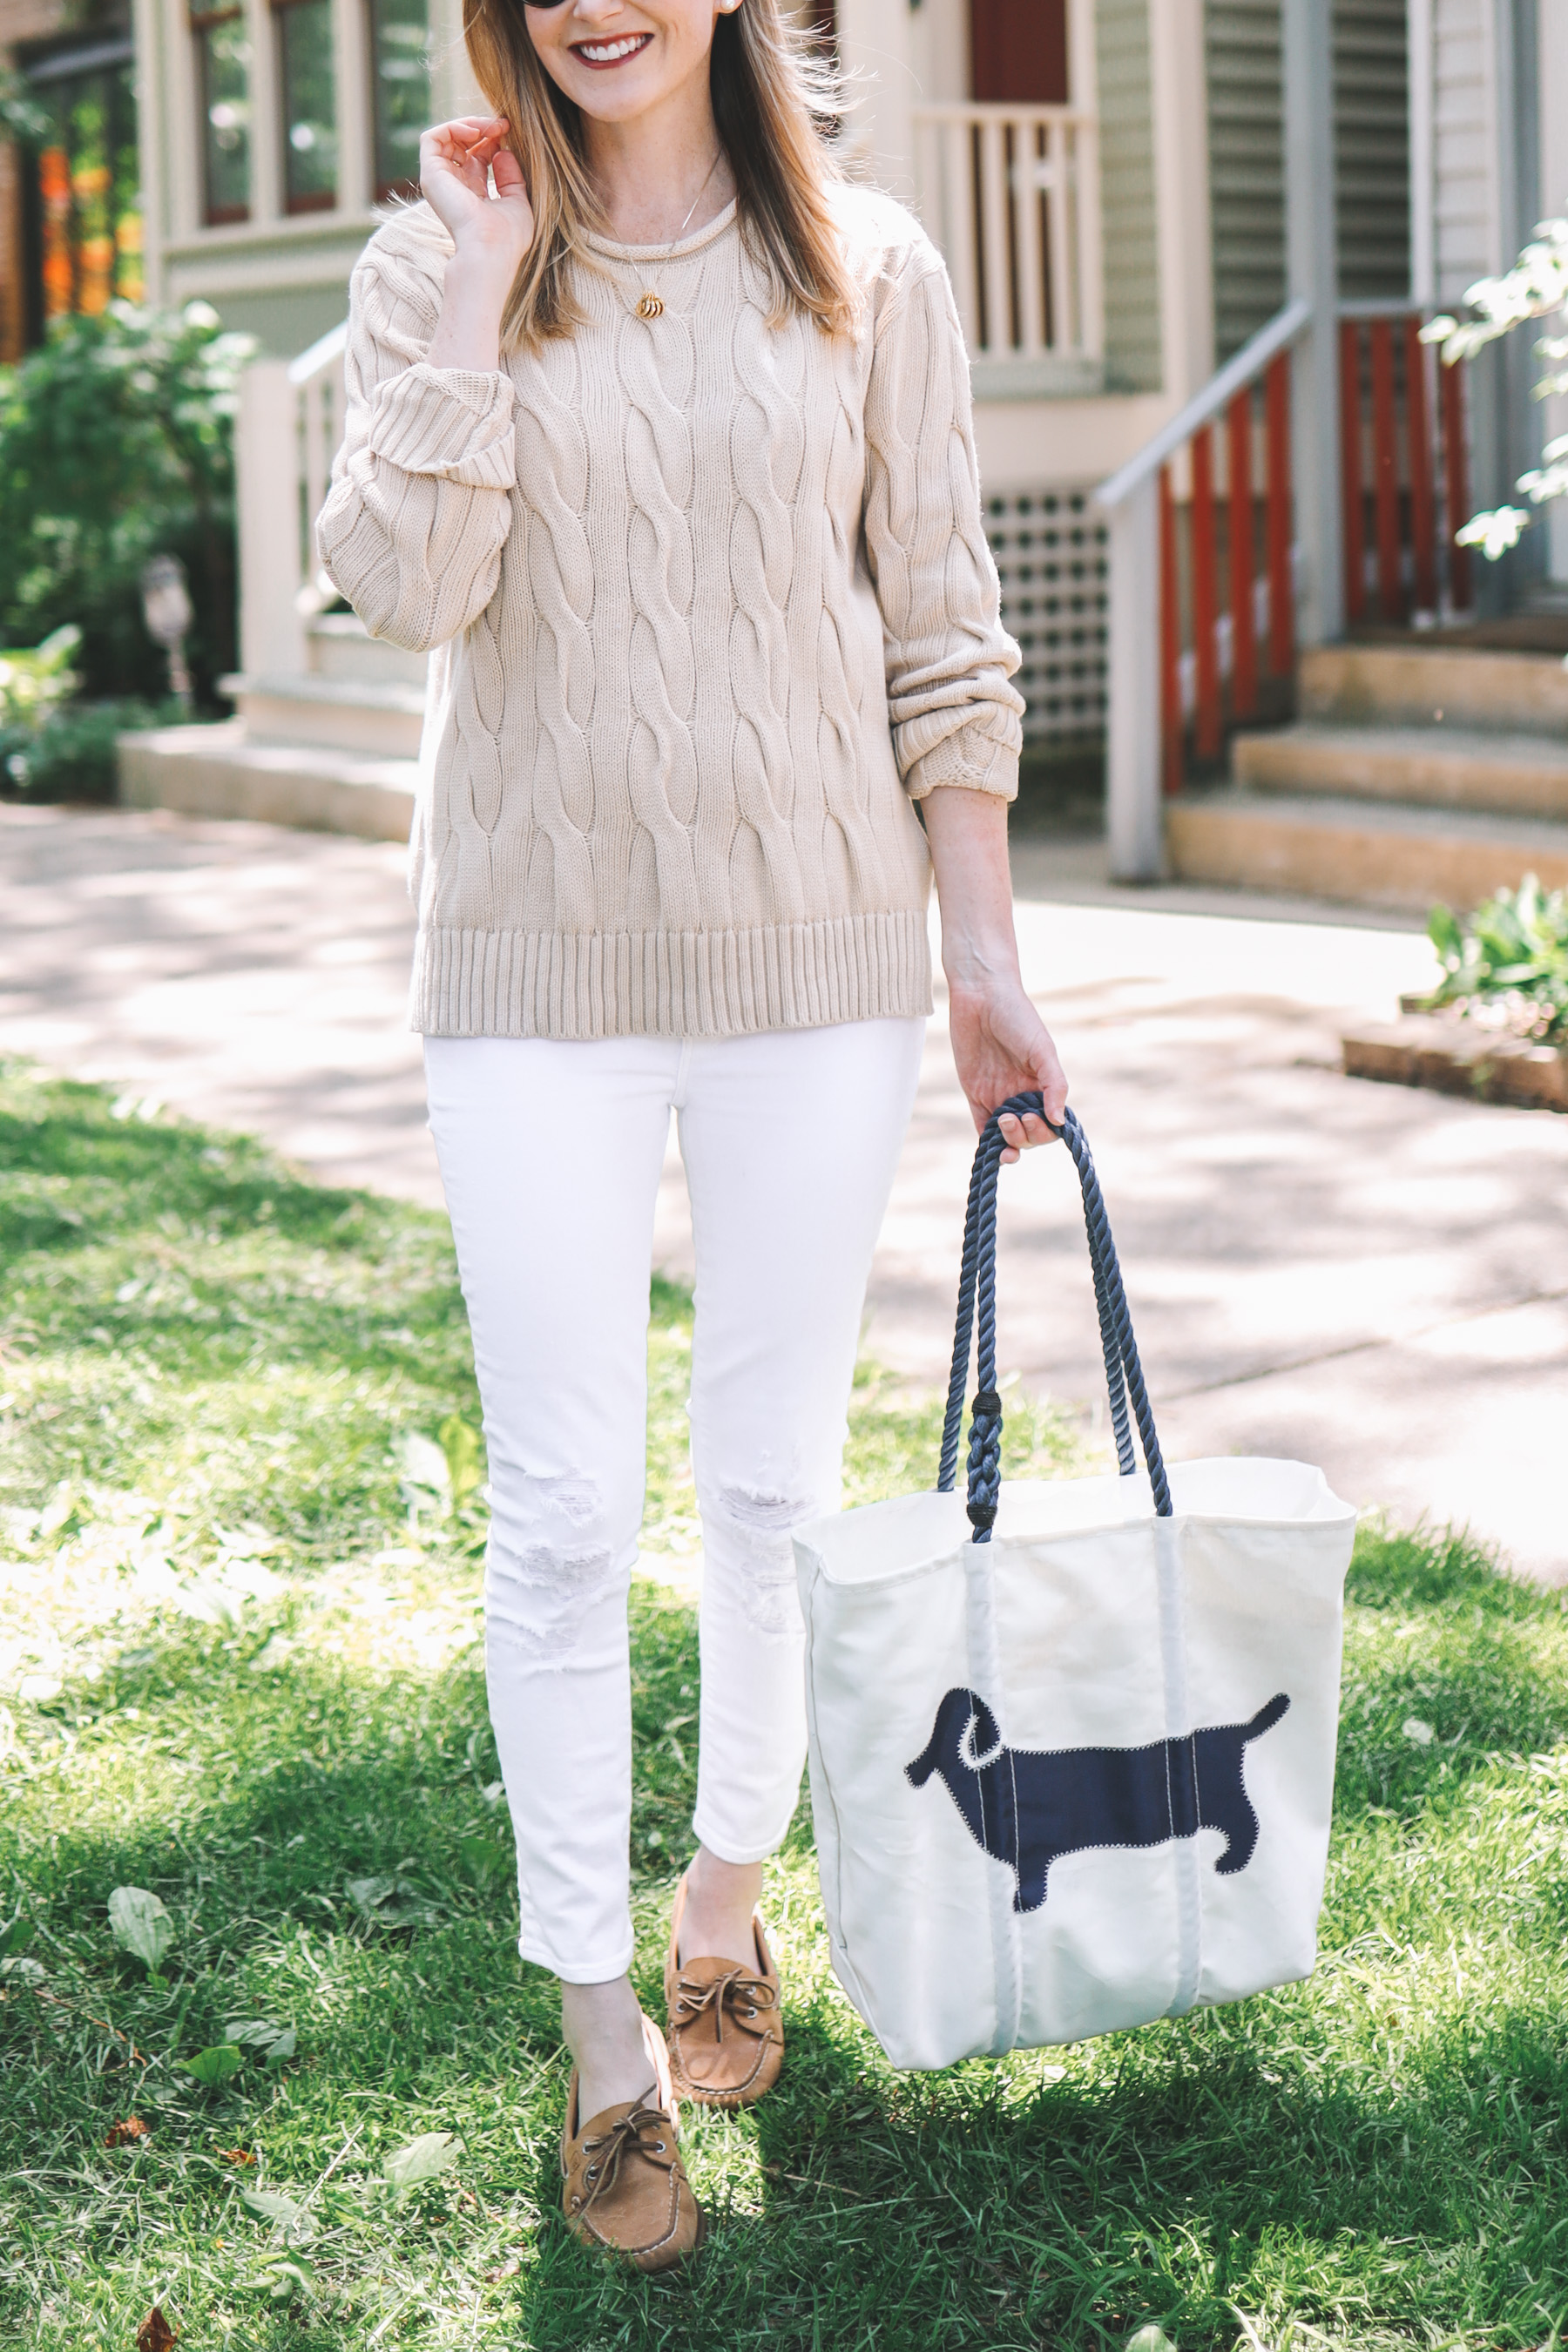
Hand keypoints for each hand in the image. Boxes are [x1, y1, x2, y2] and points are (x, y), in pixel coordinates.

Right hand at [420, 116, 534, 279]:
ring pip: (445, 138)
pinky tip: (475, 133)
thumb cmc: (507, 238)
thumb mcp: (517, 202)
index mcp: (472, 196)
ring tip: (490, 127)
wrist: (490, 251)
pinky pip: (432, 138)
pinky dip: (453, 127)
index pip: (476, 157)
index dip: (492, 141)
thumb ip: (511, 177)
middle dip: (482, 129)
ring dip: (469, 125)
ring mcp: (439, 181)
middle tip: (501, 126)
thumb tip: (503, 151)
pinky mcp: (430, 174)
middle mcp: (453, 188)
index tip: (509, 133)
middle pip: (461, 145)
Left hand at [947, 976, 1066, 1162]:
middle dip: (1027, 1135)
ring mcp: (999, 1097)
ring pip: (1008, 1136)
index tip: (1034, 1116)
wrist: (980, 995)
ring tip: (1004, 1121)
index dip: (1046, 1129)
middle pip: (1031, 1134)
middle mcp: (1023, 1094)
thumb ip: (1055, 1085)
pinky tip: (994, 1149)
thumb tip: (1058, 1121)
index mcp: (1043, 1085)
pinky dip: (990, 1145)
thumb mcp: (1042, 1049)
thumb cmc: (1017, 1016)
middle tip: (1017, 1117)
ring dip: (1011, 1141)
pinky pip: (983, 1129)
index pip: (1051, 1122)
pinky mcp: (976, 1095)